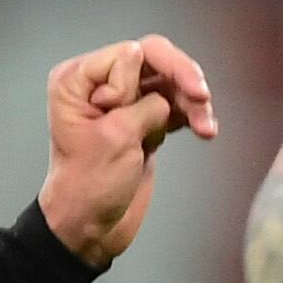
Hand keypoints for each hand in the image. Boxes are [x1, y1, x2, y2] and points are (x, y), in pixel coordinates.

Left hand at [39, 34, 217, 268]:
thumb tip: (166, 87)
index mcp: (76, 80)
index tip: (123, 113)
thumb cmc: (89, 186)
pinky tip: (205, 130)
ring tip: (206, 127)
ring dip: (193, 100)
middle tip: (202, 96)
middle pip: (154, 58)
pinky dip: (192, 114)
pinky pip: (175, 104)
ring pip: (169, 81)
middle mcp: (98, 84)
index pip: (127, 54)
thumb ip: (143, 103)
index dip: (139, 80)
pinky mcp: (143, 122)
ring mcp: (124, 103)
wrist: (91, 228)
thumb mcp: (115, 138)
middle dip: (182, 76)